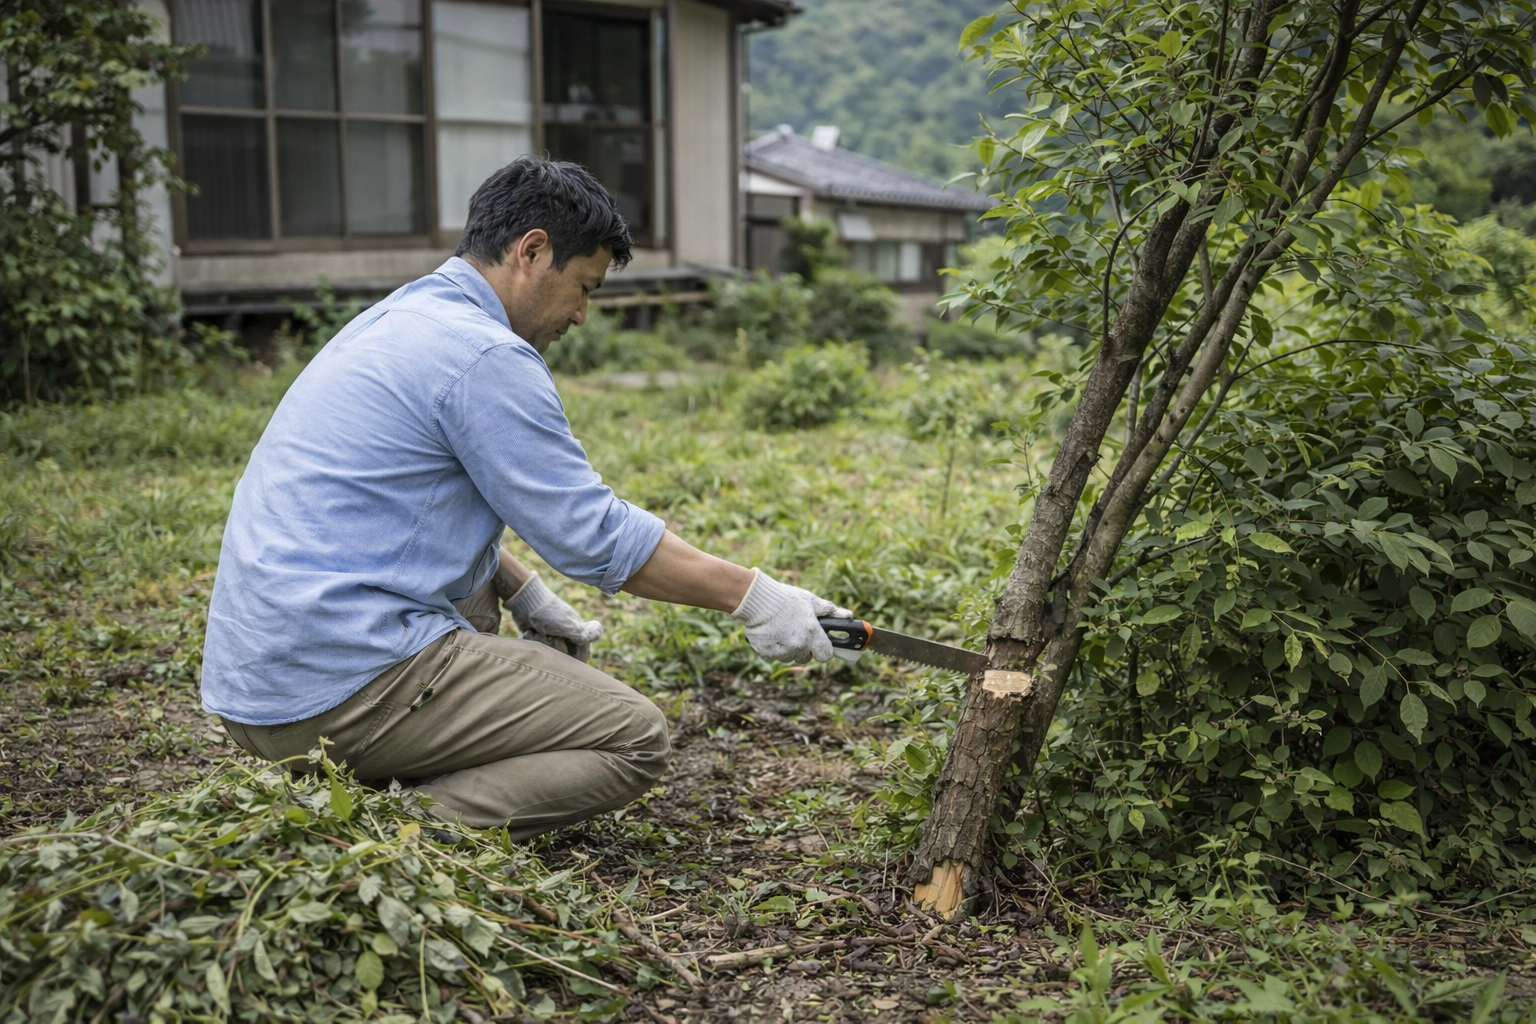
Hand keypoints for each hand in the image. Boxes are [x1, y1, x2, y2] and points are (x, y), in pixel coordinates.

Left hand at [505, 575, 602, 661]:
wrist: (524, 599)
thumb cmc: (547, 612)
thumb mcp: (566, 624)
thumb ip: (583, 634)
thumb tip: (599, 634)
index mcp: (577, 629)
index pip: (583, 653)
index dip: (576, 659)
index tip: (566, 657)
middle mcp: (566, 632)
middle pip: (564, 655)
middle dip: (554, 647)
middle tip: (548, 635)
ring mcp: (551, 633)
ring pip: (550, 651)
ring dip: (541, 642)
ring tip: (535, 631)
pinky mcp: (538, 634)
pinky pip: (538, 646)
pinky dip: (533, 641)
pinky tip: (529, 632)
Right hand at [730, 569, 849, 662]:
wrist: (757, 599)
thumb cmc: (786, 598)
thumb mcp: (811, 601)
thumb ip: (830, 611)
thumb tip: (848, 615)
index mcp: (812, 634)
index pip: (826, 655)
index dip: (824, 650)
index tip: (820, 644)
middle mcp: (798, 645)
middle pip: (806, 657)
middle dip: (804, 648)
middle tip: (797, 632)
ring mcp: (781, 651)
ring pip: (790, 657)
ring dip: (788, 648)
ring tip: (782, 630)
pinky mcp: (767, 653)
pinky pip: (775, 655)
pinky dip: (774, 647)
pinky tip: (772, 632)